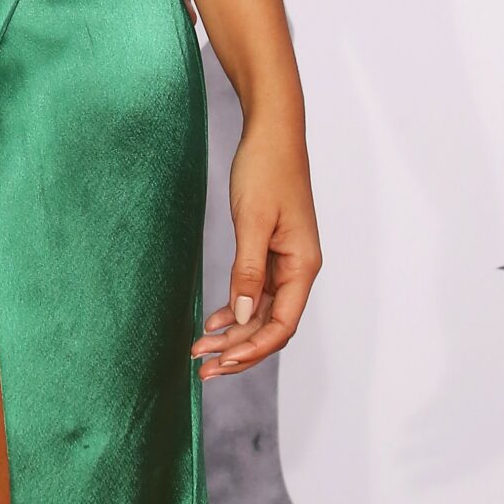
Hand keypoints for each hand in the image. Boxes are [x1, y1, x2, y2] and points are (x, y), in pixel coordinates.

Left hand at [192, 116, 320, 379]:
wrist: (272, 134)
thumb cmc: (266, 170)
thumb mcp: (253, 221)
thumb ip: (247, 270)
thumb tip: (241, 317)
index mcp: (302, 266)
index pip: (283, 323)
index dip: (254, 348)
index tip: (223, 363)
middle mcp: (298, 269)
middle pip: (272, 325)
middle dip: (239, 350)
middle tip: (202, 369)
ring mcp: (285, 262)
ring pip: (261, 313)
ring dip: (234, 334)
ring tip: (200, 352)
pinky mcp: (270, 252)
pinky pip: (255, 293)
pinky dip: (235, 309)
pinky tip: (213, 322)